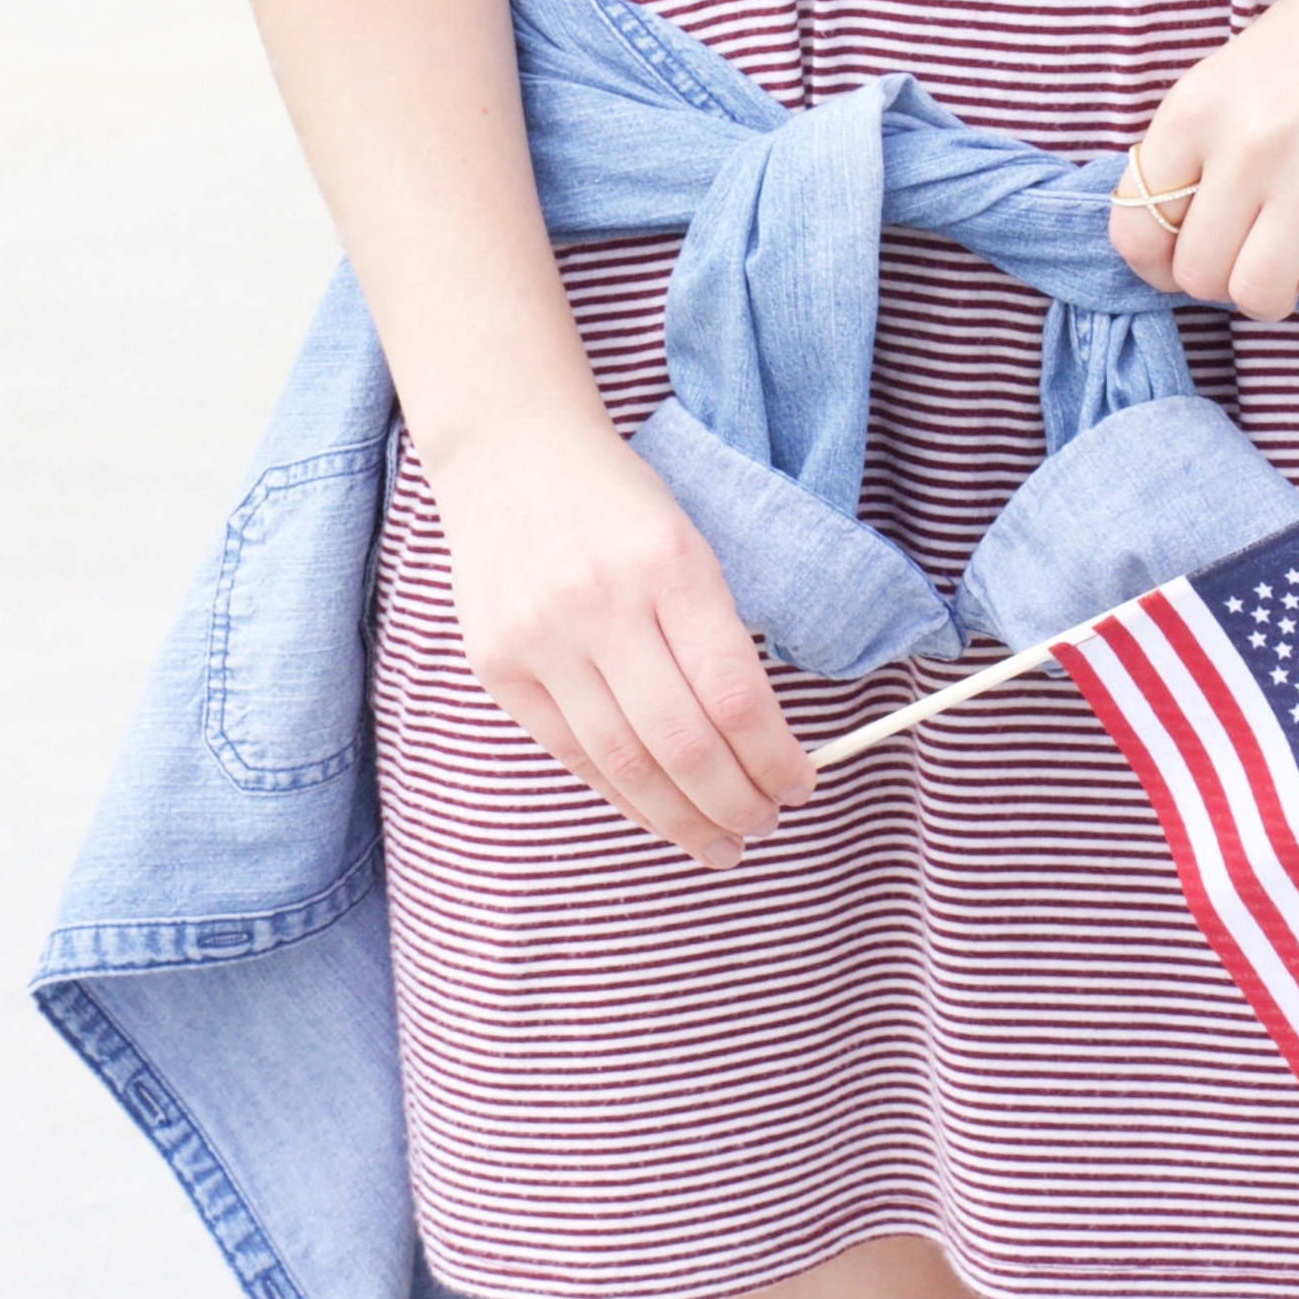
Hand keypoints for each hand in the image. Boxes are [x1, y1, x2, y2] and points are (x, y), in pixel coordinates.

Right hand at [424, 412, 815, 868]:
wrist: (512, 457)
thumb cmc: (621, 505)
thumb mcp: (690, 544)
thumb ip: (719, 636)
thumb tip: (763, 743)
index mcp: (669, 565)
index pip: (735, 694)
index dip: (774, 758)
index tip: (801, 785)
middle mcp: (601, 604)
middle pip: (682, 742)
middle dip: (734, 802)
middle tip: (765, 826)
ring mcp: (541, 638)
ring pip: (624, 763)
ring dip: (682, 819)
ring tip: (721, 842)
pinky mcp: (498, 665)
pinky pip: (571, 753)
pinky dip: (623, 795)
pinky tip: (658, 813)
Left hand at [1111, 0, 1298, 321]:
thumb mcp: (1231, 78)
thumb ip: (1196, 154)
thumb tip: (1175, 246)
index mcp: (1195, 107)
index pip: (1136, 229)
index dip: (1154, 263)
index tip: (1178, 258)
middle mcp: (1249, 142)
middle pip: (1198, 274)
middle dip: (1218, 278)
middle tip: (1246, 250)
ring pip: (1259, 294)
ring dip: (1271, 287)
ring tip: (1288, 252)